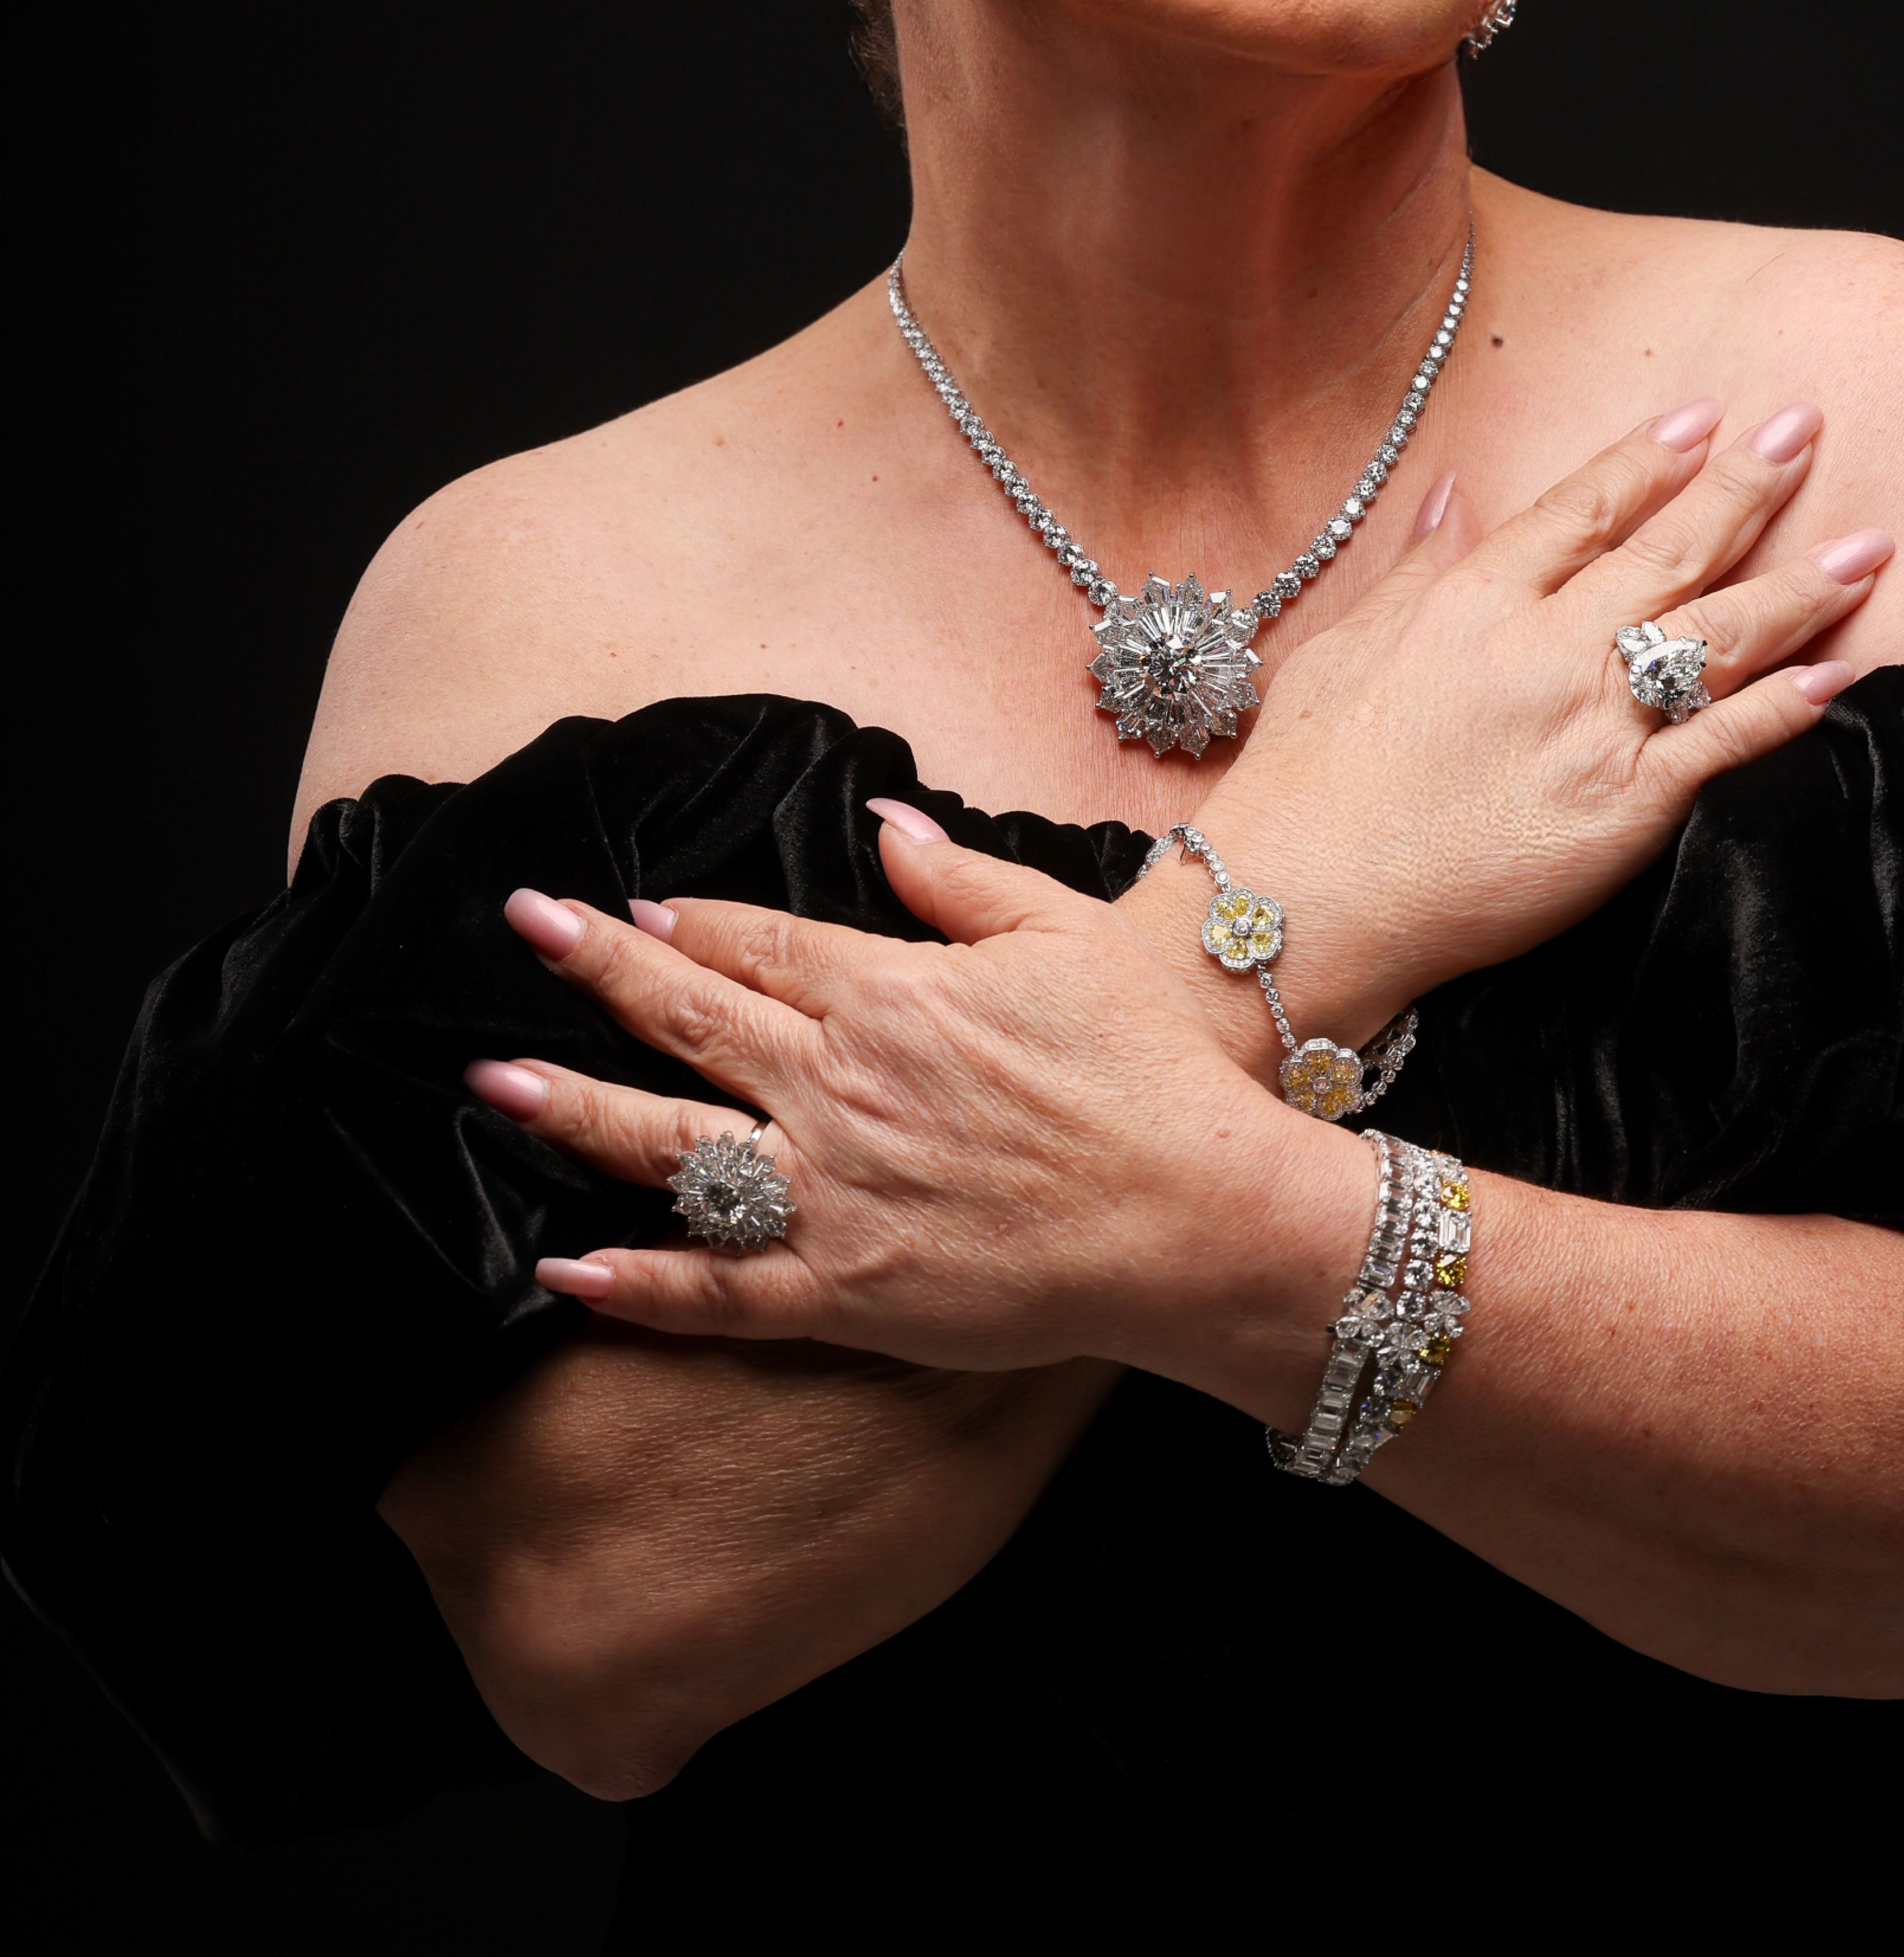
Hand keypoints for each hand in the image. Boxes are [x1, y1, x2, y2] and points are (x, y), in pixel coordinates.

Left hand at [468, 836, 1368, 1412]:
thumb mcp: (1066, 935)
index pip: (758, 944)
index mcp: (893, 996)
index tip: (620, 903)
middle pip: (692, 1020)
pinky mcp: (848, 1292)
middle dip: (596, 973)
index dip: (684, 921)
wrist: (1199, 1218)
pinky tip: (565, 1267)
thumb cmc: (1145, 1071)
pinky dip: (637, 1282)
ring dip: (577, 1113)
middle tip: (520, 930)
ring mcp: (838, 1194)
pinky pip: (719, 1290)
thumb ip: (962, 879)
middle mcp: (844, 1087)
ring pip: (677, 1147)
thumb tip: (883, 826)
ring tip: (489, 1085)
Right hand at [1154, 401, 1889, 1060]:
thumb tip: (1455, 487)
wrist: (1302, 900)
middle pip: (1668, 551)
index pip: (1583, 506)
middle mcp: (1542, 648)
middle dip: (1747, 486)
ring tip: (1871, 546)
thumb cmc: (1306, 782)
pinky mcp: (1620, 810)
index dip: (1651, 457)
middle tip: (1807, 429)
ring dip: (1800, 587)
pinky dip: (1786, 708)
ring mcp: (1587, 728)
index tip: (1708, 416)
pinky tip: (1839, 674)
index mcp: (1472, 601)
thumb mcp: (1342, 647)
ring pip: (1716, 638)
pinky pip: (1722, 746)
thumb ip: (1413, 565)